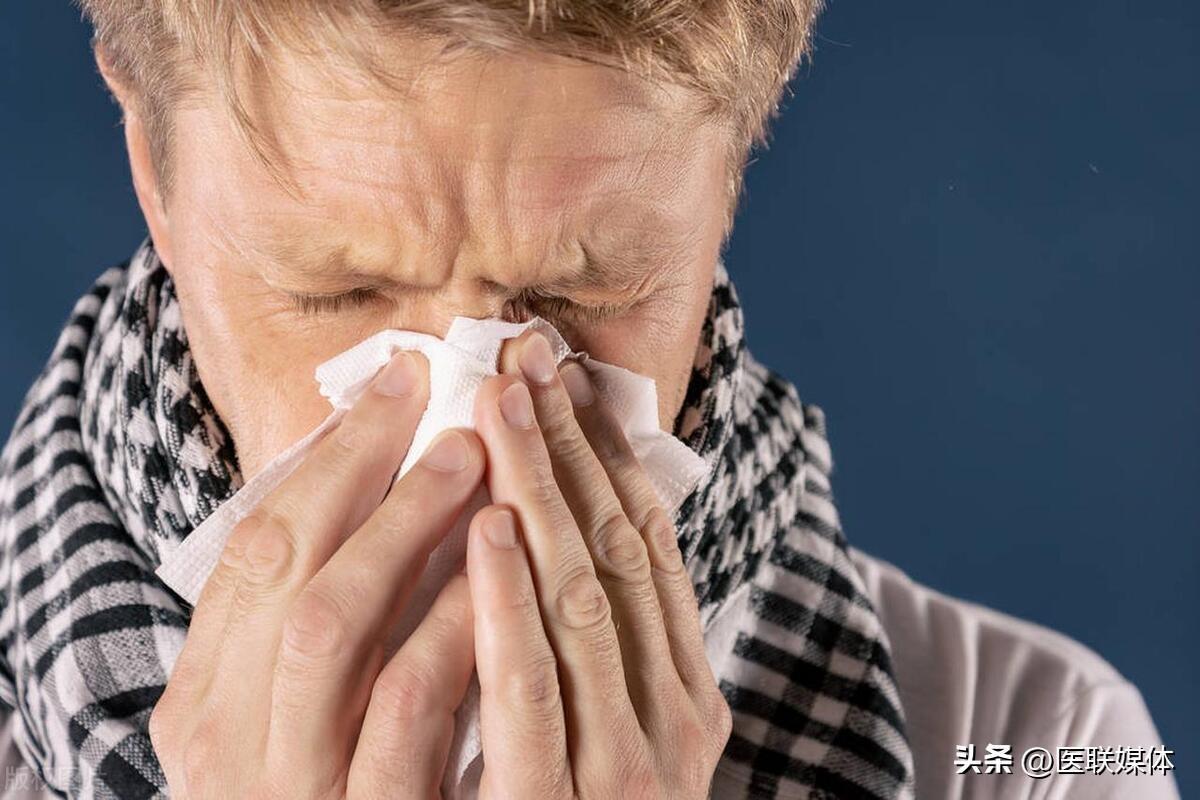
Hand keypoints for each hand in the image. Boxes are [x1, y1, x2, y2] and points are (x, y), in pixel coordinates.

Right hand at [149, 352, 486, 797]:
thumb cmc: (353, 790)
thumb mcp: (314, 710)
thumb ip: (333, 616)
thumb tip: (387, 479)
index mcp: (207, 705)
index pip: (254, 550)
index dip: (330, 457)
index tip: (399, 382)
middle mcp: (231, 747)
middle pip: (286, 571)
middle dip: (370, 472)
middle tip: (450, 398)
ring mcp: (298, 787)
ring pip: (335, 629)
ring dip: (411, 527)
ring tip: (479, 455)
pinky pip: (409, 711)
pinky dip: (451, 622)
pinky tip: (500, 561)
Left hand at [467, 331, 732, 797]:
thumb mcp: (615, 733)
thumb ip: (595, 651)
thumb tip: (553, 539)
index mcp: (690, 692)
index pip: (649, 549)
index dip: (606, 458)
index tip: (564, 382)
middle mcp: (678, 719)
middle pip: (620, 554)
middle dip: (570, 451)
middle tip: (524, 358)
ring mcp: (634, 764)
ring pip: (585, 601)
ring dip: (541, 494)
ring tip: (502, 407)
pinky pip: (538, 687)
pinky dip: (512, 600)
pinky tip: (487, 525)